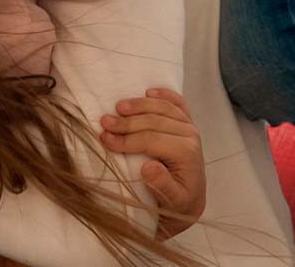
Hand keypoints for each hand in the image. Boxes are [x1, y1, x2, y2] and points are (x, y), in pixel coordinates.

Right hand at [99, 87, 204, 239]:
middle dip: (126, 122)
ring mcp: (190, 127)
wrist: (190, 201)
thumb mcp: (172, 204)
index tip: (104, 139)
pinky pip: (177, 102)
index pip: (152, 140)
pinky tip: (148, 91)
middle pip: (154, 121)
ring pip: (163, 107)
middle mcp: (191, 136)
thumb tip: (148, 167)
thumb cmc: (177, 204)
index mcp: (187, 153)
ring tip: (117, 106)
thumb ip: (163, 187)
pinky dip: (163, 94)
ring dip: (138, 105)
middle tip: (103, 122)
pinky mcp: (188, 122)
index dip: (127, 139)